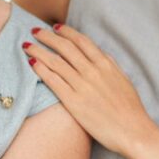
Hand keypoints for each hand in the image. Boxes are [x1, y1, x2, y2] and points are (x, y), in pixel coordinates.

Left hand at [23, 24, 157, 158]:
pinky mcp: (73, 102)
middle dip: (47, 36)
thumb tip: (99, 53)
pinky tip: (32, 63)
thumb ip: (110, 65)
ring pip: (55, 61)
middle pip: (64, 47)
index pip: (81, 41)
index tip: (55, 27)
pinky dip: (40, 69)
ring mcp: (82, 86)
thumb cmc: (130, 108)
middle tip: (34, 31)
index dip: (66, 32)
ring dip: (38, 51)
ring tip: (27, 46)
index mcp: (105, 64)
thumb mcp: (123, 79)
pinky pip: (53, 80)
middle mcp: (92, 71)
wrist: (132, 131)